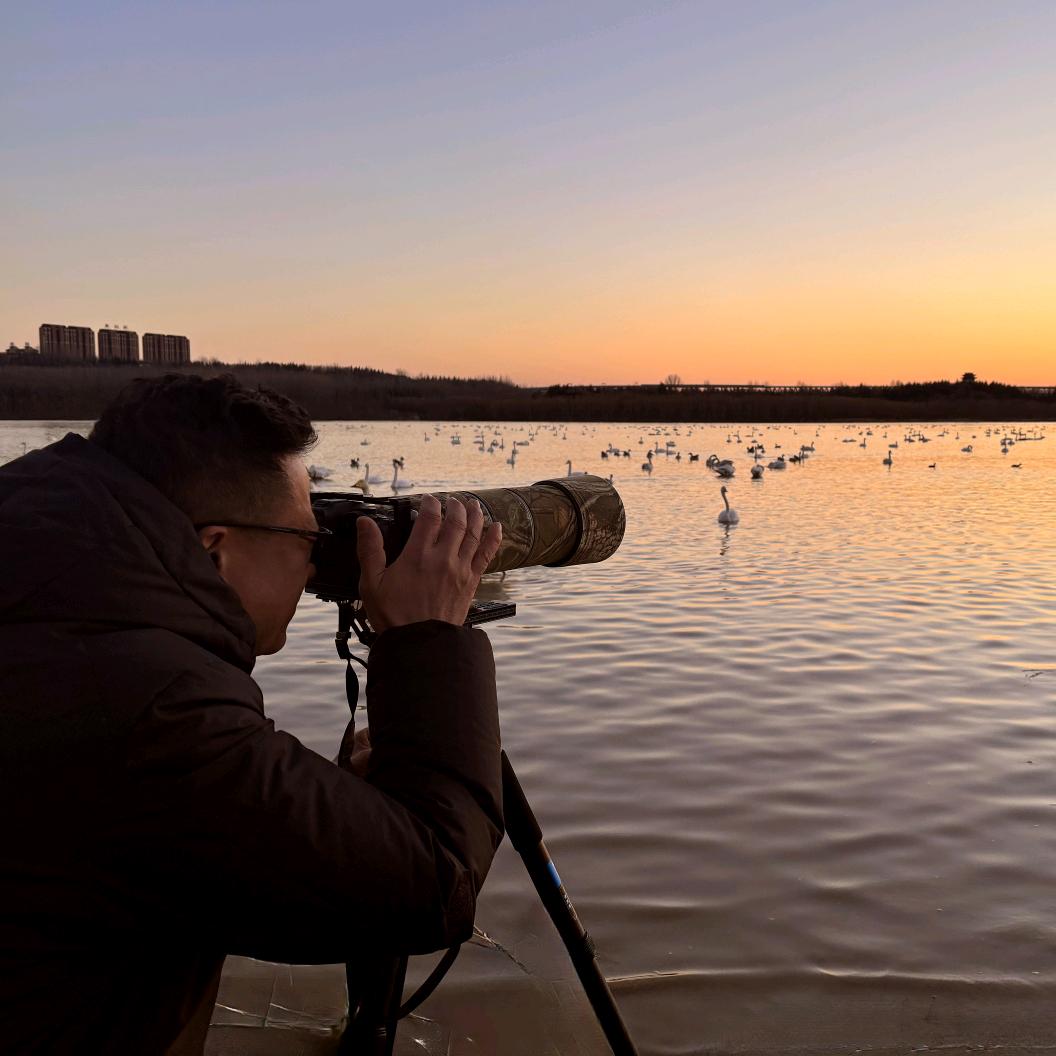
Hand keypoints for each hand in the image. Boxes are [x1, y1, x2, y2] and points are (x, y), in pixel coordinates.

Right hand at [356, 495, 501, 632]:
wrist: (420, 643)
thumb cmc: (394, 616)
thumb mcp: (372, 583)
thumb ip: (369, 550)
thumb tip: (364, 523)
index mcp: (417, 556)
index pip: (429, 518)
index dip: (430, 504)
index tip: (429, 499)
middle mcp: (442, 558)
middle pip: (455, 522)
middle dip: (455, 506)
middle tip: (452, 500)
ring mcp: (460, 570)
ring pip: (473, 534)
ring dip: (475, 516)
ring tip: (473, 505)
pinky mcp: (471, 582)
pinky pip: (486, 555)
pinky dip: (493, 538)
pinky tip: (498, 527)